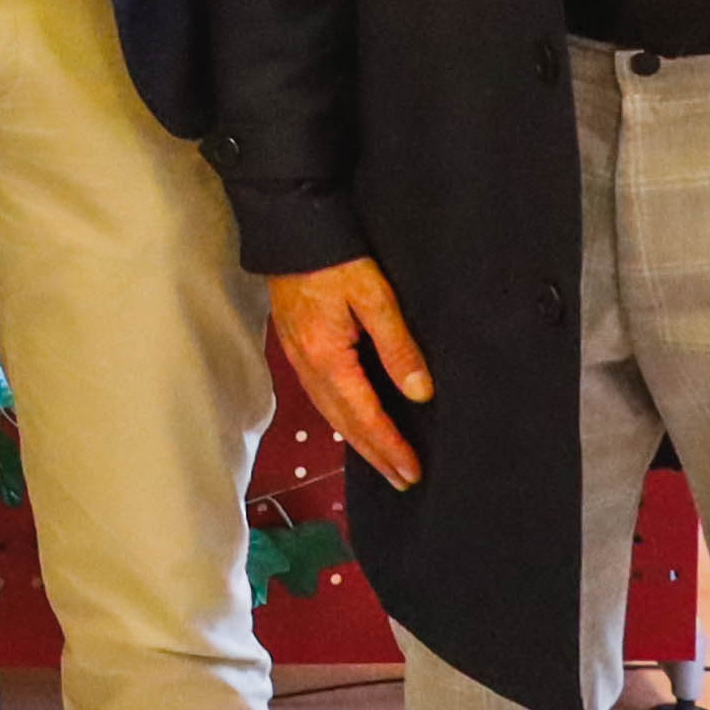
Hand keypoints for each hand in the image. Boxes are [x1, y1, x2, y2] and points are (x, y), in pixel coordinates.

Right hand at [271, 255, 433, 490]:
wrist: (290, 228)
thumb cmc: (335, 258)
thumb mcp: (373, 296)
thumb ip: (396, 345)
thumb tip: (420, 392)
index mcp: (327, 358)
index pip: (364, 414)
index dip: (389, 445)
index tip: (411, 471)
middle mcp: (308, 366)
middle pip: (344, 422)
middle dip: (375, 454)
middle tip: (402, 481)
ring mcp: (298, 358)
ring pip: (330, 413)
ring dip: (358, 441)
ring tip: (383, 462)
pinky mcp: (296, 347)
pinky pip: (321, 397)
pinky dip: (341, 419)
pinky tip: (353, 422)